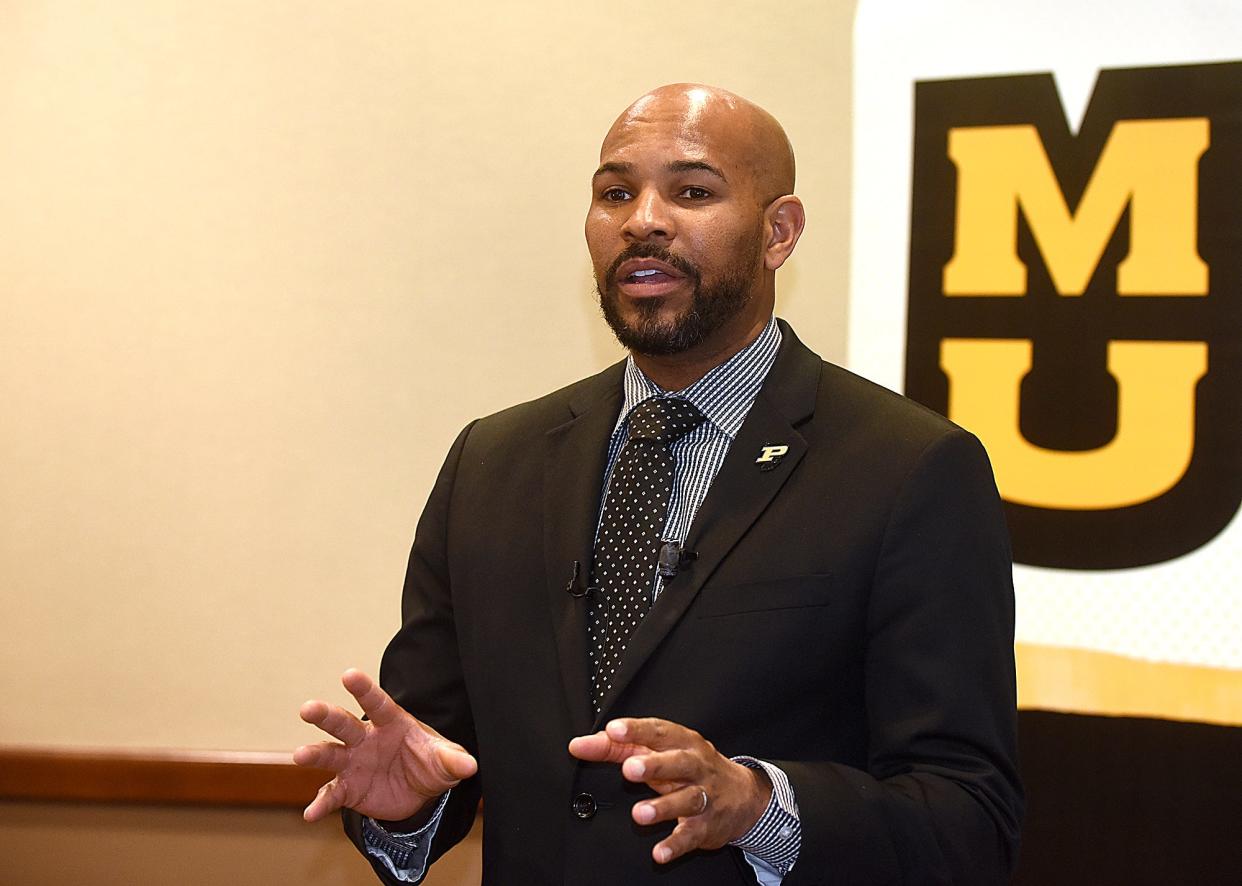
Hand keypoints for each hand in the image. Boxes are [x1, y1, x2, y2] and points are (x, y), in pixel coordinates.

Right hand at [293, 669, 476, 822]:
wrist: (419, 793)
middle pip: (343, 724)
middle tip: (307, 709)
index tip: (349, 674)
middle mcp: (367, 739)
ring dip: (314, 755)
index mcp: (391, 723)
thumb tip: (471, 766)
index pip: (377, 703)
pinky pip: (332, 794)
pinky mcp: (349, 788)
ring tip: (299, 756)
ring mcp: (354, 763)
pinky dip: (321, 803)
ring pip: (329, 755)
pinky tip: (310, 814)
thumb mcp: (445, 761)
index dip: (364, 689)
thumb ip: (454, 761)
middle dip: (325, 715)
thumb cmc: (430, 763)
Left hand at [568, 717, 770, 864]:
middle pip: (678, 762)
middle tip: (630, 769)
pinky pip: (691, 835)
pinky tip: (659, 853)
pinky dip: (675, 844)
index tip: (614, 730)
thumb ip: (616, 748)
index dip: (636, 730)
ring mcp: (704, 795)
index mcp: (682, 742)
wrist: (743, 796)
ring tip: (640, 814)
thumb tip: (579, 745)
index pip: (658, 732)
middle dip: (655, 765)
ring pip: (687, 799)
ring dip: (664, 807)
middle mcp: (695, 765)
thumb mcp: (658, 752)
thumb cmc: (689, 768)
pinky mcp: (706, 825)